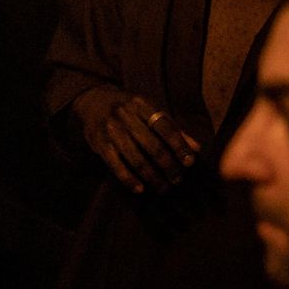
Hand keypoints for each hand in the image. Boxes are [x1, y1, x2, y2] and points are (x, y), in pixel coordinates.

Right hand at [70, 88, 198, 194]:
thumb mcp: (149, 110)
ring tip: (163, 188)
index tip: (190, 162)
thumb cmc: (128, 108)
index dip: (179, 146)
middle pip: (152, 146)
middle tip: (177, 180)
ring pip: (136, 159)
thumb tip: (195, 148)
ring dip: (152, 177)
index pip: (165, 127)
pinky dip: (129, 179)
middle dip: (168, 166)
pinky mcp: (99, 144)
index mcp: (142, 105)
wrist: (92, 100)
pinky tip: (140, 189)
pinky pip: (116, 165)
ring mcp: (111, 130)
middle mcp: (125, 116)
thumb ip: (172, 128)